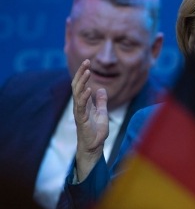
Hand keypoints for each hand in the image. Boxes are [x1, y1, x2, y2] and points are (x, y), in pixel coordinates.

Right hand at [72, 59, 108, 180]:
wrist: (94, 146)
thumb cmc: (96, 131)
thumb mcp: (102, 113)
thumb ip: (101, 101)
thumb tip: (101, 90)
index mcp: (84, 103)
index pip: (81, 84)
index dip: (83, 73)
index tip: (88, 62)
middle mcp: (79, 105)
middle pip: (77, 85)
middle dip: (81, 73)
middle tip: (86, 61)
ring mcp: (79, 111)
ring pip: (77, 93)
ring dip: (82, 81)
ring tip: (87, 71)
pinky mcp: (81, 119)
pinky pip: (81, 106)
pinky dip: (84, 97)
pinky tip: (88, 89)